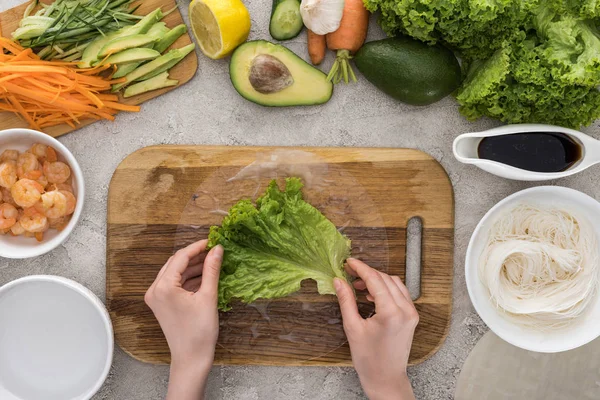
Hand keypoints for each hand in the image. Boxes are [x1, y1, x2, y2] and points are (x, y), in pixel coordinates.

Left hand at [144, 240, 222, 399]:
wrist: (191, 359)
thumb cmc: (199, 332)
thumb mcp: (208, 296)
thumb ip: (211, 270)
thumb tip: (217, 249)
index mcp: (163, 287)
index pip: (181, 257)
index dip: (198, 247)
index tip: (213, 241)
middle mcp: (155, 290)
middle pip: (176, 263)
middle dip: (195, 256)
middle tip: (214, 250)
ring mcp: (156, 297)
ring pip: (175, 272)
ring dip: (192, 266)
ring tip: (212, 262)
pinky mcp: (161, 303)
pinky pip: (174, 283)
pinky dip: (188, 278)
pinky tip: (204, 276)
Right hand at [334, 258, 417, 399]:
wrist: (386, 379)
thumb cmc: (369, 359)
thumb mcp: (352, 327)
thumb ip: (346, 300)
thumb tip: (338, 281)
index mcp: (391, 312)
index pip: (375, 279)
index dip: (360, 268)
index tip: (349, 262)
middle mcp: (405, 310)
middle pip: (385, 279)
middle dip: (367, 273)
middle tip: (349, 273)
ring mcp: (411, 313)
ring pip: (394, 283)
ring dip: (376, 280)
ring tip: (358, 285)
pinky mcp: (412, 317)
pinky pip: (400, 293)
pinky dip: (386, 289)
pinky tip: (371, 293)